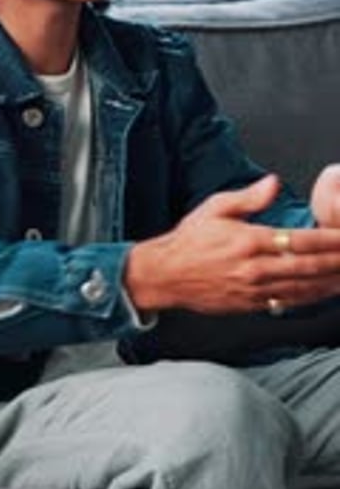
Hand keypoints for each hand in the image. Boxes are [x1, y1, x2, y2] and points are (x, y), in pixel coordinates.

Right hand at [125, 174, 339, 313]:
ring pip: (302, 288)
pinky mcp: (250, 305)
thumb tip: (273, 182)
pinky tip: (324, 292)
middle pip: (307, 267)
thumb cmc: (190, 240)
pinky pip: (288, 303)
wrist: (166, 274)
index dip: (329, 240)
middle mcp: (254, 267)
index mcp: (249, 240)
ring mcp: (253, 289)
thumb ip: (248, 197)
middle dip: (336, 262)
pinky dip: (310, 298)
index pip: (300, 241)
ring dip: (329, 282)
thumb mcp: (215, 207)